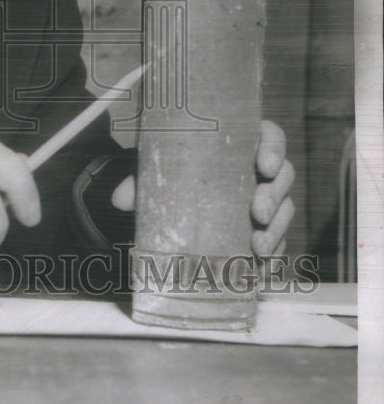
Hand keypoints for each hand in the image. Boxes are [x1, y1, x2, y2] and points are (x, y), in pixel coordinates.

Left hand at [110, 121, 294, 256]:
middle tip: (258, 213)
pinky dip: (274, 253)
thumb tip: (119, 198)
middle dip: (274, 196)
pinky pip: (279, 239)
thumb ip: (140, 179)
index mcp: (240, 141)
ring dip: (277, 229)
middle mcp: (258, 168)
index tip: (263, 165)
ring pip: (285, 210)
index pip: (270, 136)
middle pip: (283, 176)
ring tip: (259, 248)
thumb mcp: (157, 169)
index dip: (273, 149)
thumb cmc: (172, 171)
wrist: (170, 196)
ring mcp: (266, 198)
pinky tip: (264, 267)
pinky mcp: (265, 227)